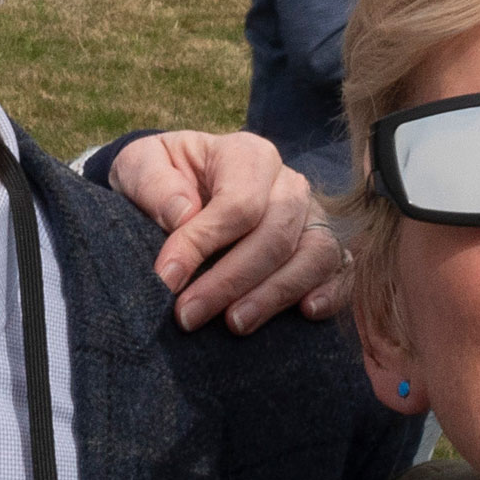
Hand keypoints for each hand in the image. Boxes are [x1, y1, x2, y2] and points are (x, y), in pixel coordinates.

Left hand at [106, 130, 349, 330]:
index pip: (239, 204)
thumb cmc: (161, 177)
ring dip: (275, 294)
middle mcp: (288, 183)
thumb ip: (154, 184)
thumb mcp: (140, 164)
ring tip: (235, 324)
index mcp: (248, 155)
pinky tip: (306, 313)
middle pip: (276, 235)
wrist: (179, 186)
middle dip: (232, 281)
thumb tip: (182, 215)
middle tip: (188, 316)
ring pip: (314, 255)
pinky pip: (338, 269)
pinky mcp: (321, 246)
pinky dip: (330, 292)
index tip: (167, 279)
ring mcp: (310, 216)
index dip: (203, 244)